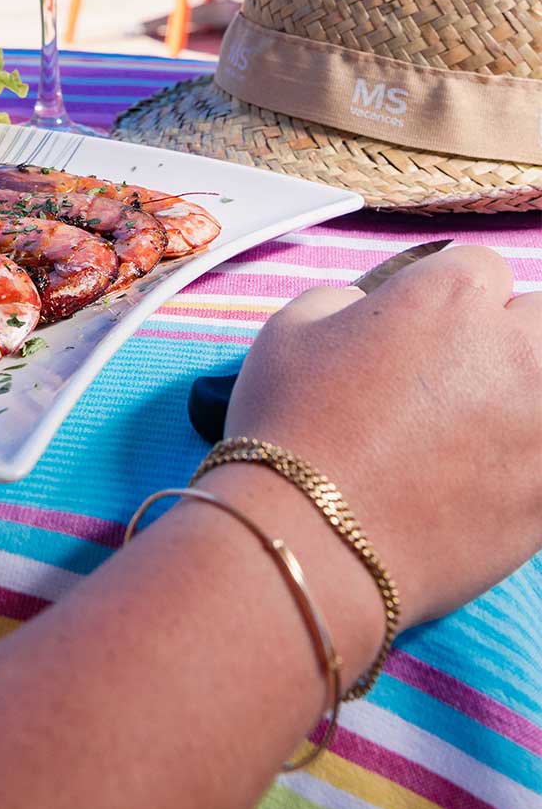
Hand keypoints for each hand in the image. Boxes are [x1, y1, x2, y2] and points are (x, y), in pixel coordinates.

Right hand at [226, 246, 541, 630]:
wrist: (312, 541)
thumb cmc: (292, 423)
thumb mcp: (292, 327)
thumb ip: (346, 301)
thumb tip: (367, 312)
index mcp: (451, 294)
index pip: (481, 266)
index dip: (449, 293)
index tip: (424, 326)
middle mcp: (514, 350)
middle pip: (540, 320)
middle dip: (506, 336)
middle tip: (458, 374)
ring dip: (520, 396)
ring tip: (476, 427)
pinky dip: (523, 460)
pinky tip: (481, 477)